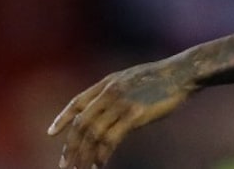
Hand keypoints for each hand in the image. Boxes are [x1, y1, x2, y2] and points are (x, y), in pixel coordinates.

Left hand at [47, 59, 196, 168]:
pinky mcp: (134, 114)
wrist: (182, 73)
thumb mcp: (132, 80)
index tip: (51, 133)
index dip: (62, 118)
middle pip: (82, 123)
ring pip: (93, 134)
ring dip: (84, 156)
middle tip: (66, 165)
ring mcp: (121, 103)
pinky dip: (102, 154)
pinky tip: (99, 165)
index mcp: (107, 83)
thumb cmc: (162, 79)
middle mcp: (109, 92)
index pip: (77, 102)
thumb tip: (107, 111)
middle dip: (71, 147)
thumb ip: (116, 93)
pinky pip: (111, 138)